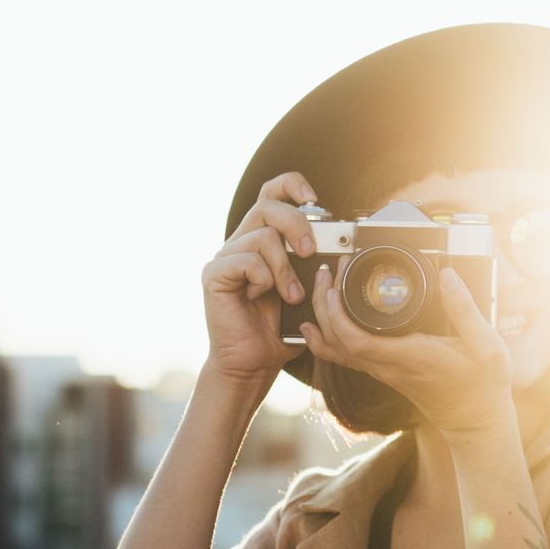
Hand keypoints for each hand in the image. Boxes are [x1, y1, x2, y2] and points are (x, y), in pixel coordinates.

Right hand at [200, 171, 320, 384]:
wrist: (253, 363)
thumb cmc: (279, 329)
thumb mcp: (306, 289)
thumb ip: (313, 262)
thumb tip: (336, 242)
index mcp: (262, 239)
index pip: (271, 193)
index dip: (291, 185)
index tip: (314, 199)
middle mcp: (241, 242)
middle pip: (267, 205)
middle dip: (296, 224)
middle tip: (309, 251)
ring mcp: (225, 257)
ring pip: (262, 236)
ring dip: (284, 268)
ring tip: (290, 295)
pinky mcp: (214, 274)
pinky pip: (246, 260)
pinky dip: (263, 279)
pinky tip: (260, 297)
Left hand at [299, 261, 512, 434]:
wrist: (476, 422)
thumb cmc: (481, 387)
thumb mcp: (486, 345)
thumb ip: (465, 309)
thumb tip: (447, 276)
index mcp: (410, 357)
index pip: (358, 341)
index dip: (337, 315)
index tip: (335, 287)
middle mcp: (390, 367)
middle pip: (338, 342)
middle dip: (323, 306)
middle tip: (326, 273)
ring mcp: (385, 373)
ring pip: (337, 351)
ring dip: (323, 320)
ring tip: (322, 288)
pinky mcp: (386, 374)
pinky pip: (347, 358)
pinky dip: (328, 340)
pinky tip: (320, 326)